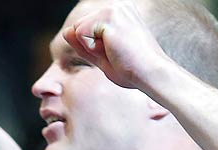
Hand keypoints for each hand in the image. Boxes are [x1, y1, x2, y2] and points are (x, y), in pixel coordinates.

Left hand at [62, 2, 176, 92]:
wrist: (150, 74)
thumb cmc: (131, 69)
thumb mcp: (101, 55)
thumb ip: (83, 44)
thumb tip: (67, 31)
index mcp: (119, 12)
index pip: (86, 28)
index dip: (93, 47)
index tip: (117, 52)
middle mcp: (117, 5)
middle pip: (79, 27)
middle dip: (90, 46)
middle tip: (115, 53)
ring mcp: (114, 8)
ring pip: (78, 29)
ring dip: (91, 47)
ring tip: (114, 51)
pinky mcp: (109, 16)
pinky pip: (81, 33)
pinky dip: (91, 47)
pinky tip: (112, 50)